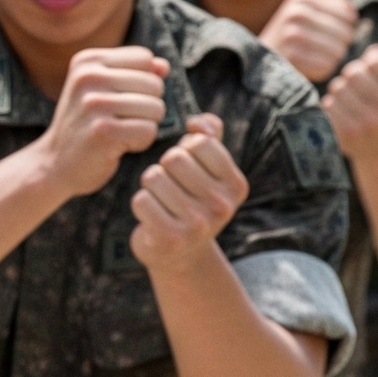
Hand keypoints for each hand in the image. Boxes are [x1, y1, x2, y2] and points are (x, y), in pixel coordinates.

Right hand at [33, 46, 167, 198]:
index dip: (143, 82)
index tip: (121, 99)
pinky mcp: (103, 131)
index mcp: (87, 61)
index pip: (145, 58)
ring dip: (145, 126)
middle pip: (154, 84)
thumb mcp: (103, 89)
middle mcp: (88, 77)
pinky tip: (118, 146)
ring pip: (155, 108)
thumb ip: (136, 73)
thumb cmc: (86, 124)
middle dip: (148, 107)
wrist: (54, 163)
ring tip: (119, 132)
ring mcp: (94, 104)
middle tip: (121, 121)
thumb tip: (163, 67)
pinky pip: (148, 131)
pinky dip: (140, 143)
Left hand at [131, 113, 247, 269]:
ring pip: (154, 177)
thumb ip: (209, 137)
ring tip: (163, 202)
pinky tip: (153, 217)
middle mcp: (222, 205)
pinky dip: (141, 204)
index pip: (200, 142)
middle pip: (174, 158)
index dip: (185, 150)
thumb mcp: (207, 171)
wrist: (181, 254)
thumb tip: (199, 122)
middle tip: (171, 188)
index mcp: (236, 185)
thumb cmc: (192, 201)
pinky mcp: (171, 238)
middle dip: (165, 167)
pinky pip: (141, 200)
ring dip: (151, 187)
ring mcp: (197, 224)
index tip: (188, 170)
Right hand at [261, 0, 359, 84]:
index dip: (344, 29)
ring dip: (330, 60)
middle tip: (320, 51)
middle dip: (339, 46)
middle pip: (345, 33)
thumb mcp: (305, 15)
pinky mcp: (290, 57)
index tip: (327, 35)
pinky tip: (307, 69)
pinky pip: (326, 67)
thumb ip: (332, 7)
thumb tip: (354, 14)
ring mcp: (291, 34)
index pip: (347, 14)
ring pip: (338, 52)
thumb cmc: (289, 40)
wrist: (256, 63)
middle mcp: (294, 13)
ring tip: (312, 59)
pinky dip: (321, 72)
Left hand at [322, 44, 377, 159]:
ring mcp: (369, 125)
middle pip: (354, 73)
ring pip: (338, 88)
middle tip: (353, 87)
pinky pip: (328, 106)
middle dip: (350, 76)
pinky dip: (330, 106)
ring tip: (347, 102)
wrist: (377, 147)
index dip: (367, 63)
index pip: (377, 61)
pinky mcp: (347, 136)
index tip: (370, 74)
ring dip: (338, 91)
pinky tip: (339, 114)